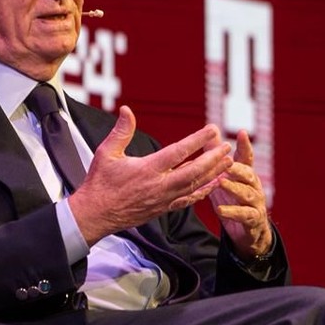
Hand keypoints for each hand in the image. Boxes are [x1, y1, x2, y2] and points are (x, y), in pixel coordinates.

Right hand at [68, 106, 233, 244]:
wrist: (95, 214)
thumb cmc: (99, 182)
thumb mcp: (106, 153)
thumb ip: (121, 131)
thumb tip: (126, 110)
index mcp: (147, 169)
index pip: (178, 152)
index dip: (198, 140)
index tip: (212, 130)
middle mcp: (159, 185)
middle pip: (194, 171)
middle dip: (213, 158)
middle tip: (227, 147)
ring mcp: (163, 199)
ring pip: (195, 186)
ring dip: (213, 174)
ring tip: (229, 162)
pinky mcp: (162, 209)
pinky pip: (188, 200)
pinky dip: (203, 191)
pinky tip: (213, 184)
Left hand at [209, 130, 272, 259]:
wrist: (247, 231)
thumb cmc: (233, 198)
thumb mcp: (224, 177)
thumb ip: (217, 156)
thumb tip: (210, 132)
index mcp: (246, 175)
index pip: (247, 158)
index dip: (245, 146)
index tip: (242, 133)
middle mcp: (254, 187)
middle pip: (249, 175)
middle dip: (238, 168)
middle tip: (227, 164)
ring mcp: (255, 203)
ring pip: (248, 194)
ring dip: (235, 188)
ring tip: (221, 183)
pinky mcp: (253, 220)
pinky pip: (244, 215)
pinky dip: (233, 212)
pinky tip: (220, 210)